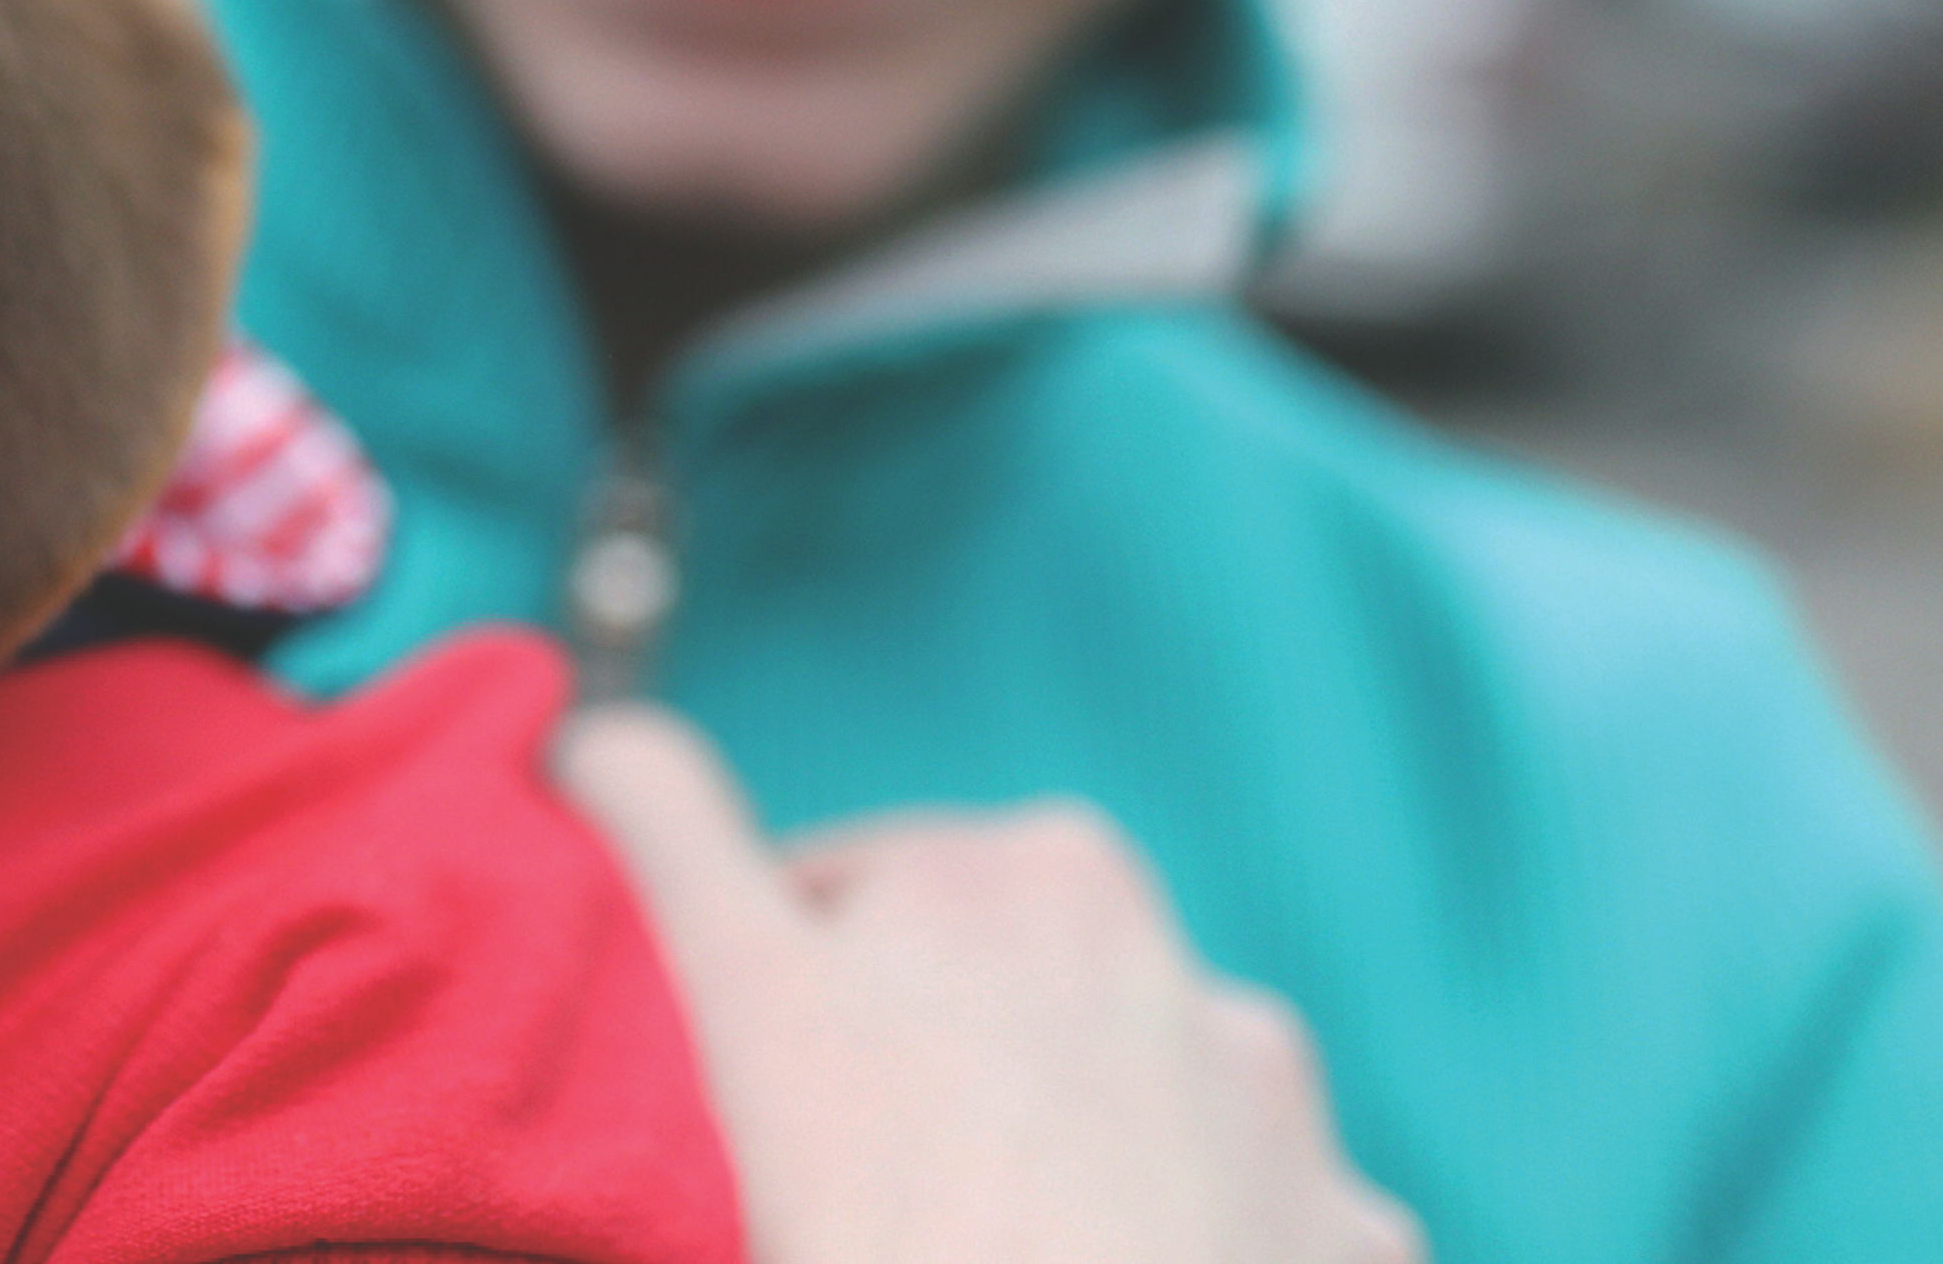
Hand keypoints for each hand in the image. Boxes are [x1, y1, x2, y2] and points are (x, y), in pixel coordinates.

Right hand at [556, 708, 1421, 1263]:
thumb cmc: (880, 1211)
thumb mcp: (726, 986)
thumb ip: (662, 829)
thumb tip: (598, 735)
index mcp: (1037, 870)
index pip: (853, 900)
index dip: (772, 994)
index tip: (734, 1096)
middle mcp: (1189, 971)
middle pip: (1005, 1007)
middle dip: (930, 1070)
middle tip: (838, 1192)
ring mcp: (1286, 1129)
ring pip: (1139, 1121)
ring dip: (1073, 1164)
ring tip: (968, 1244)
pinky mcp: (1348, 1252)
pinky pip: (1252, 1236)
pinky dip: (1186, 1254)